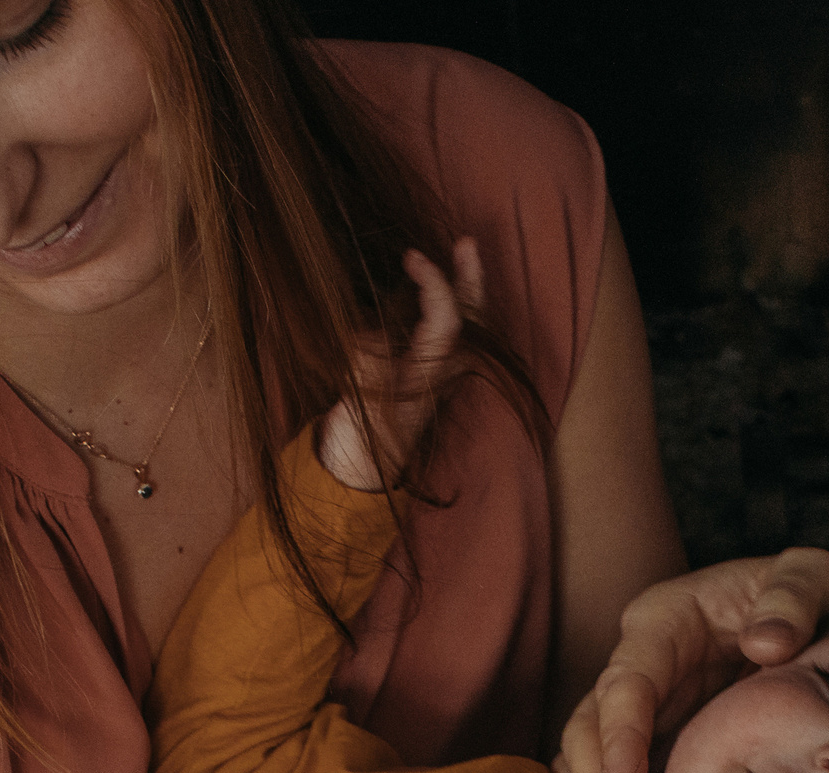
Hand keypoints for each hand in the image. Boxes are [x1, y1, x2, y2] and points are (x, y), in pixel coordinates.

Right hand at [317, 240, 484, 491]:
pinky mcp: (423, 377)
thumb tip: (374, 325)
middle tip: (467, 242)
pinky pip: (443, 332)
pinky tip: (426, 289)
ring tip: (460, 254)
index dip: (435, 282)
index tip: (412, 256)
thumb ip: (368, 356)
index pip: (447, 318)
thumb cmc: (360, 438)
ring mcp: (437, 375)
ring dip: (462, 289)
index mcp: (431, 375)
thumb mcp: (358, 393)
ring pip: (462, 324)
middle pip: (470, 318)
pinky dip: (442, 306)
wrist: (360, 475)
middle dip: (470, 278)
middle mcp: (443, 373)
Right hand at [552, 546, 828, 772]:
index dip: (618, 739)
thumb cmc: (819, 598)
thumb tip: (765, 643)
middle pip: (589, 726)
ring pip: (588, 758)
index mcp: (667, 621)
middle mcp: (643, 665)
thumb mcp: (815, 578)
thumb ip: (793, 597)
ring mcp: (647, 709)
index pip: (626, 681)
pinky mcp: (659, 746)